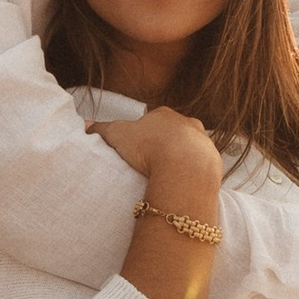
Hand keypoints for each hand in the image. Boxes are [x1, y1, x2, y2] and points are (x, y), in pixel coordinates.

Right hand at [92, 108, 222, 208]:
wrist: (184, 164)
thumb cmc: (149, 145)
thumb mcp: (117, 135)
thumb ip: (101, 129)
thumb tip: (86, 126)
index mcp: (164, 114)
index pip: (154, 120)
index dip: (145, 133)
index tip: (139, 148)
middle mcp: (187, 123)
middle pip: (174, 132)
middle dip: (165, 144)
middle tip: (153, 163)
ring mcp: (203, 141)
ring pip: (191, 148)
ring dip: (182, 159)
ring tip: (169, 176)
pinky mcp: (213, 161)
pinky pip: (201, 167)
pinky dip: (192, 173)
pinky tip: (183, 183)